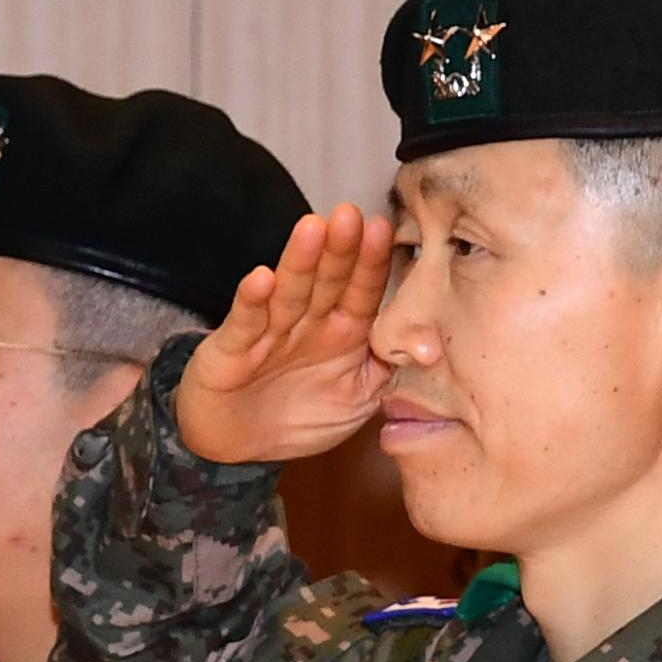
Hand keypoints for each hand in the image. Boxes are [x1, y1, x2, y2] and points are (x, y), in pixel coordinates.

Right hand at [174, 203, 394, 464]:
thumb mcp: (356, 400)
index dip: (371, 263)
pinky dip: (252, 302)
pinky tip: (261, 280)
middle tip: (350, 215)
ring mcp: (269, 332)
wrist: (239, 446)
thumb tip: (429, 349)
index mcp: (342, 331)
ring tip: (312, 229)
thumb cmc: (300, 415)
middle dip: (340, 249)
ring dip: (300, 261)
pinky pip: (245, 324)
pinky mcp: (232, 350)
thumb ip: (388, 371)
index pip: (361, 291)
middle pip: (326, 280)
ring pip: (289, 292)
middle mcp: (307, 323)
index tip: (383, 229)